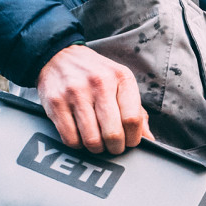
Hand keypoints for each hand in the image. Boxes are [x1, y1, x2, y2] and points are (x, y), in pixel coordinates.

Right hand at [36, 44, 152, 154]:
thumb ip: (137, 112)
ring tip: (97, 142)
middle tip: (113, 146)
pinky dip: (77, 144)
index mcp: (121, 77)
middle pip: (113, 133)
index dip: (133, 139)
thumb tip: (149, 140)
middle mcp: (99, 83)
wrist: (59, 56)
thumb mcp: (120, 84)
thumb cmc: (95, 74)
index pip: (133, 120)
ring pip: (92, 140)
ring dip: (96, 148)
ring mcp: (76, 93)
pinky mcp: (56, 103)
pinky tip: (80, 136)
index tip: (129, 142)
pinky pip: (70, 139)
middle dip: (115, 147)